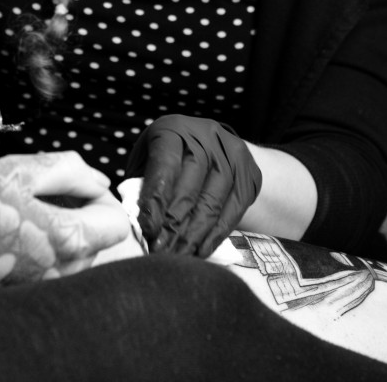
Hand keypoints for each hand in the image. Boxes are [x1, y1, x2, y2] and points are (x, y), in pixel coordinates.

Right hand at [0, 151, 129, 294]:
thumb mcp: (19, 170)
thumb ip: (68, 170)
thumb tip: (98, 180)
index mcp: (68, 241)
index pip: (118, 223)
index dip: (101, 198)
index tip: (76, 187)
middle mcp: (62, 275)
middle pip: (97, 241)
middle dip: (79, 213)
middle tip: (42, 194)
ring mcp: (42, 291)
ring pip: (73, 257)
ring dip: (59, 231)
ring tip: (22, 212)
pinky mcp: (23, 298)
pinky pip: (49, 272)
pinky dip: (40, 251)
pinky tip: (12, 234)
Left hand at [124, 115, 261, 257]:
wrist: (216, 147)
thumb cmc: (170, 160)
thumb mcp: (150, 160)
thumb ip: (141, 184)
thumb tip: (137, 223)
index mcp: (173, 130)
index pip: (165, 164)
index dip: (156, 199)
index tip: (148, 230)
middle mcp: (205, 136)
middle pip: (190, 186)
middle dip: (173, 224)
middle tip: (160, 252)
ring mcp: (231, 154)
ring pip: (212, 202)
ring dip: (193, 235)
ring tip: (178, 257)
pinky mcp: (250, 173)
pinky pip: (233, 210)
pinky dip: (216, 235)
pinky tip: (201, 251)